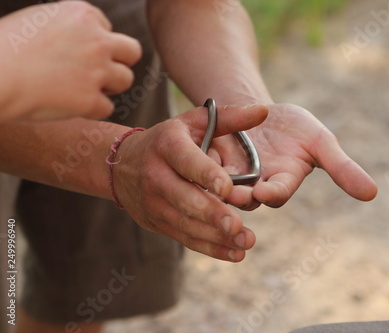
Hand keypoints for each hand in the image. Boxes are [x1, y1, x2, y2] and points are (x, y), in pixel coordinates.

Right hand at [0, 1, 141, 121]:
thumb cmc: (4, 48)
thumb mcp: (40, 20)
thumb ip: (71, 28)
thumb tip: (90, 40)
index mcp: (83, 14)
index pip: (108, 30)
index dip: (94, 44)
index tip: (74, 53)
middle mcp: (97, 40)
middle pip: (132, 52)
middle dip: (119, 62)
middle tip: (100, 73)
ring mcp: (97, 70)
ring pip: (126, 80)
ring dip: (108, 87)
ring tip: (82, 89)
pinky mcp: (91, 99)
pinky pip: (106, 108)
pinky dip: (91, 110)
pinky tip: (69, 105)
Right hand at [112, 104, 268, 261]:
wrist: (122, 165)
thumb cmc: (169, 140)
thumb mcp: (193, 122)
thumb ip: (229, 118)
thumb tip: (264, 111)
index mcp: (167, 146)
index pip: (187, 162)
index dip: (207, 175)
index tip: (228, 189)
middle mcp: (157, 176)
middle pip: (186, 199)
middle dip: (213, 214)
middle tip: (238, 227)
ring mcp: (155, 203)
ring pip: (187, 223)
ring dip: (216, 236)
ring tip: (245, 242)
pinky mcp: (158, 222)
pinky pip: (185, 238)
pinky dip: (210, 248)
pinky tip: (235, 254)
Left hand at [210, 103, 377, 208]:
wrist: (262, 112)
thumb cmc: (296, 127)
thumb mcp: (321, 141)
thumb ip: (342, 168)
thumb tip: (373, 193)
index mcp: (282, 183)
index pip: (278, 193)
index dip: (273, 193)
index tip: (265, 192)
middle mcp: (256, 186)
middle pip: (246, 196)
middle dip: (238, 193)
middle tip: (228, 190)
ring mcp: (233, 177)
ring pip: (222, 187)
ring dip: (215, 182)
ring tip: (206, 172)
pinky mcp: (212, 166)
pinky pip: (204, 170)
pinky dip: (199, 164)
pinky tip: (191, 156)